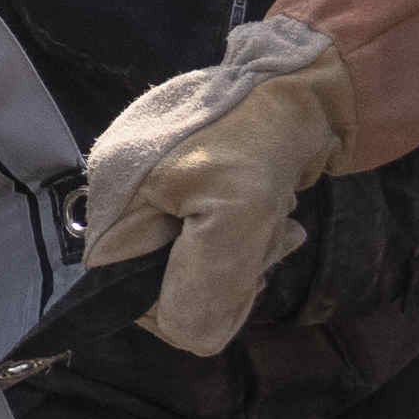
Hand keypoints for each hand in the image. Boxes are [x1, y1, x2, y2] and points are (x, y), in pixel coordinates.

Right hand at [73, 16, 352, 359]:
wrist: (305, 83)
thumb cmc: (264, 136)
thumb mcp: (238, 210)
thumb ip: (208, 284)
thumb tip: (190, 334)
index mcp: (113, 200)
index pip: (124, 295)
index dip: (181, 301)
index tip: (235, 271)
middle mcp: (123, 197)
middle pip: (163, 284)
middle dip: (221, 275)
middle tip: (262, 236)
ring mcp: (156, 189)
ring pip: (195, 267)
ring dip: (243, 256)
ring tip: (274, 219)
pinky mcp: (189, 186)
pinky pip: (212, 241)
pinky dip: (248, 238)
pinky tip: (273, 214)